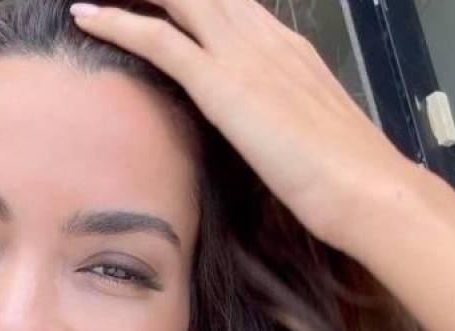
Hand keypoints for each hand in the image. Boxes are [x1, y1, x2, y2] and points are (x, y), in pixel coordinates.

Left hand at [70, 0, 428, 252]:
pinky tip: (86, 16)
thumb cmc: (345, 173)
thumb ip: (279, 114)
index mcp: (286, 46)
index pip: (228, 3)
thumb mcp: (308, 129)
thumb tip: (261, 126)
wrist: (368, 188)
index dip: (189, 0)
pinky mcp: (221, 83)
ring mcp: (243, 55)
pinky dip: (117, 24)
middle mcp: (264, 38)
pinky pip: (157, 40)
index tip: (158, 2)